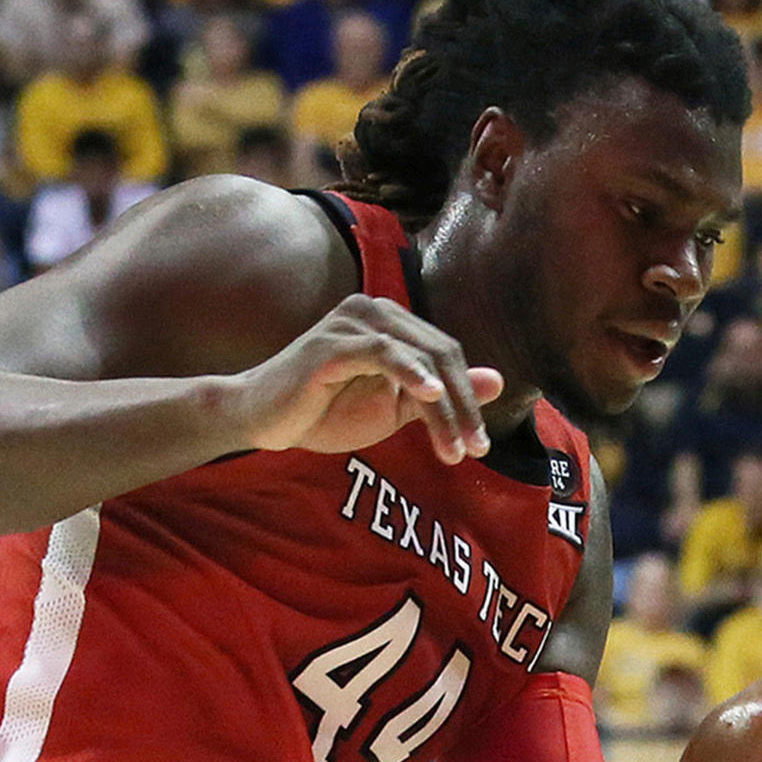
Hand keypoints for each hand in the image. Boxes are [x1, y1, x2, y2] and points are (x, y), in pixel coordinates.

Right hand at [225, 292, 498, 466]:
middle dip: (463, 406)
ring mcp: (352, 323)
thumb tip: (497, 380)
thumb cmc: (324, 411)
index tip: (479, 444)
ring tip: (456, 447)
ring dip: (443, 406)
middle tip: (476, 449)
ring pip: (419, 358)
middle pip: (440, 354)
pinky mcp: (331, 344)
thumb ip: (440, 395)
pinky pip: (381, 352)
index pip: (447, 355)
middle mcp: (375, 312)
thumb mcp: (393, 407)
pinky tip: (429, 395)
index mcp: (392, 323)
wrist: (264, 420)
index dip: (469, 398)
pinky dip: (409, 371)